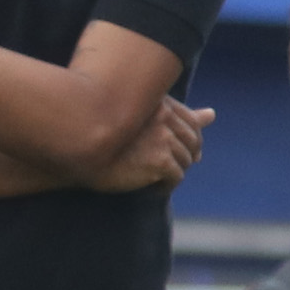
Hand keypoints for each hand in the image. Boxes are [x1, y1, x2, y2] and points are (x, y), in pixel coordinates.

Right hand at [90, 98, 209, 193]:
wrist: (76, 149)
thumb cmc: (104, 132)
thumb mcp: (142, 117)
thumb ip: (179, 115)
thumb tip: (213, 114)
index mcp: (159, 102)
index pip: (192, 123)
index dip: (190, 139)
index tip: (179, 150)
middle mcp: (164, 117)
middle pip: (192, 144)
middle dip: (184, 156)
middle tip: (162, 167)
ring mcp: (163, 138)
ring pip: (185, 161)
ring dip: (171, 171)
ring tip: (149, 176)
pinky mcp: (160, 161)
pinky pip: (175, 178)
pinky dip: (164, 185)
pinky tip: (148, 187)